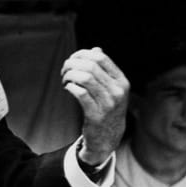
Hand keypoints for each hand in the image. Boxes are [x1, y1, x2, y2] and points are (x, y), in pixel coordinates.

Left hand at [61, 47, 129, 165]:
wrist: (108, 137)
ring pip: (85, 78)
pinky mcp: (96, 115)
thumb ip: (104, 69)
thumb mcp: (111, 88)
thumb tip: (96, 49)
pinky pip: (80, 94)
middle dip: (72, 64)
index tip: (72, 59)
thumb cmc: (106, 109)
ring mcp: (108, 103)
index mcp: (121, 81)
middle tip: (64, 70)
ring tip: (65, 79)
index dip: (82, 54)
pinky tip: (67, 88)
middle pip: (90, 66)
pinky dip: (70, 87)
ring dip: (70, 75)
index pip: (101, 58)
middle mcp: (117, 91)